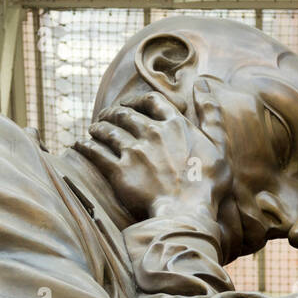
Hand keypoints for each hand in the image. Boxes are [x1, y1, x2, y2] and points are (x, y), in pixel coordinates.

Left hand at [73, 82, 229, 221]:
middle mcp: (152, 132)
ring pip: (107, 130)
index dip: (138, 100)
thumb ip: (211, 113)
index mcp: (175, 124)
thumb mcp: (219, 145)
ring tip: (94, 130)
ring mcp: (133, 151)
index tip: (131, 105)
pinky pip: (94, 152)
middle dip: (113, 113)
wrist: (188, 213)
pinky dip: (84, 146)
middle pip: (124, 113)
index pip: (151, 100)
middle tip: (107, 117)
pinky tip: (79, 145)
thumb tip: (204, 83)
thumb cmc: (207, 183)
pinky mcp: (119, 171)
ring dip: (98, 127)